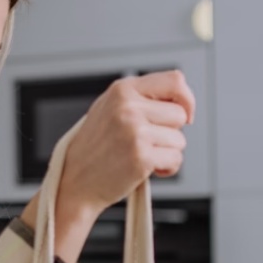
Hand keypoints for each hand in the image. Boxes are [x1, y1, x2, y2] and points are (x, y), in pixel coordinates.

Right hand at [58, 71, 194, 219]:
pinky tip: (147, 169)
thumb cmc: (95, 148)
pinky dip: (166, 168)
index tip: (186, 114)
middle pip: (180, 114)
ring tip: (142, 155)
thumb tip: (180, 97)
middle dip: (170, 132)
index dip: (186, 99)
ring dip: (167, 152)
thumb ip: (140, 97)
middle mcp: (128, 107)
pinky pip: (175, 159)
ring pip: (179, 140)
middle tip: (148, 141)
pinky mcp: (141, 157)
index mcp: (122, 90)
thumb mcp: (109, 108)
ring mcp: (135, 132)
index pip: (174, 81)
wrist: (76, 181)